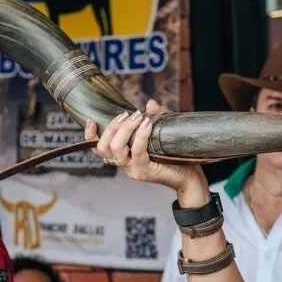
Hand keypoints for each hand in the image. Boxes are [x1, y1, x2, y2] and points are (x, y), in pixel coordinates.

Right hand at [85, 99, 206, 197]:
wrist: (190, 179)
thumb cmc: (176, 158)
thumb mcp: (162, 134)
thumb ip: (155, 118)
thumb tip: (149, 103)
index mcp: (124, 157)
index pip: (99, 149)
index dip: (90, 135)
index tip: (91, 119)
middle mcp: (125, 165)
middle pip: (104, 147)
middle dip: (112, 127)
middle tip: (128, 114)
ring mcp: (133, 170)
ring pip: (116, 149)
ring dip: (125, 129)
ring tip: (137, 117)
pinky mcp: (144, 171)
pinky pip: (137, 151)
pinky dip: (140, 135)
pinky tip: (147, 124)